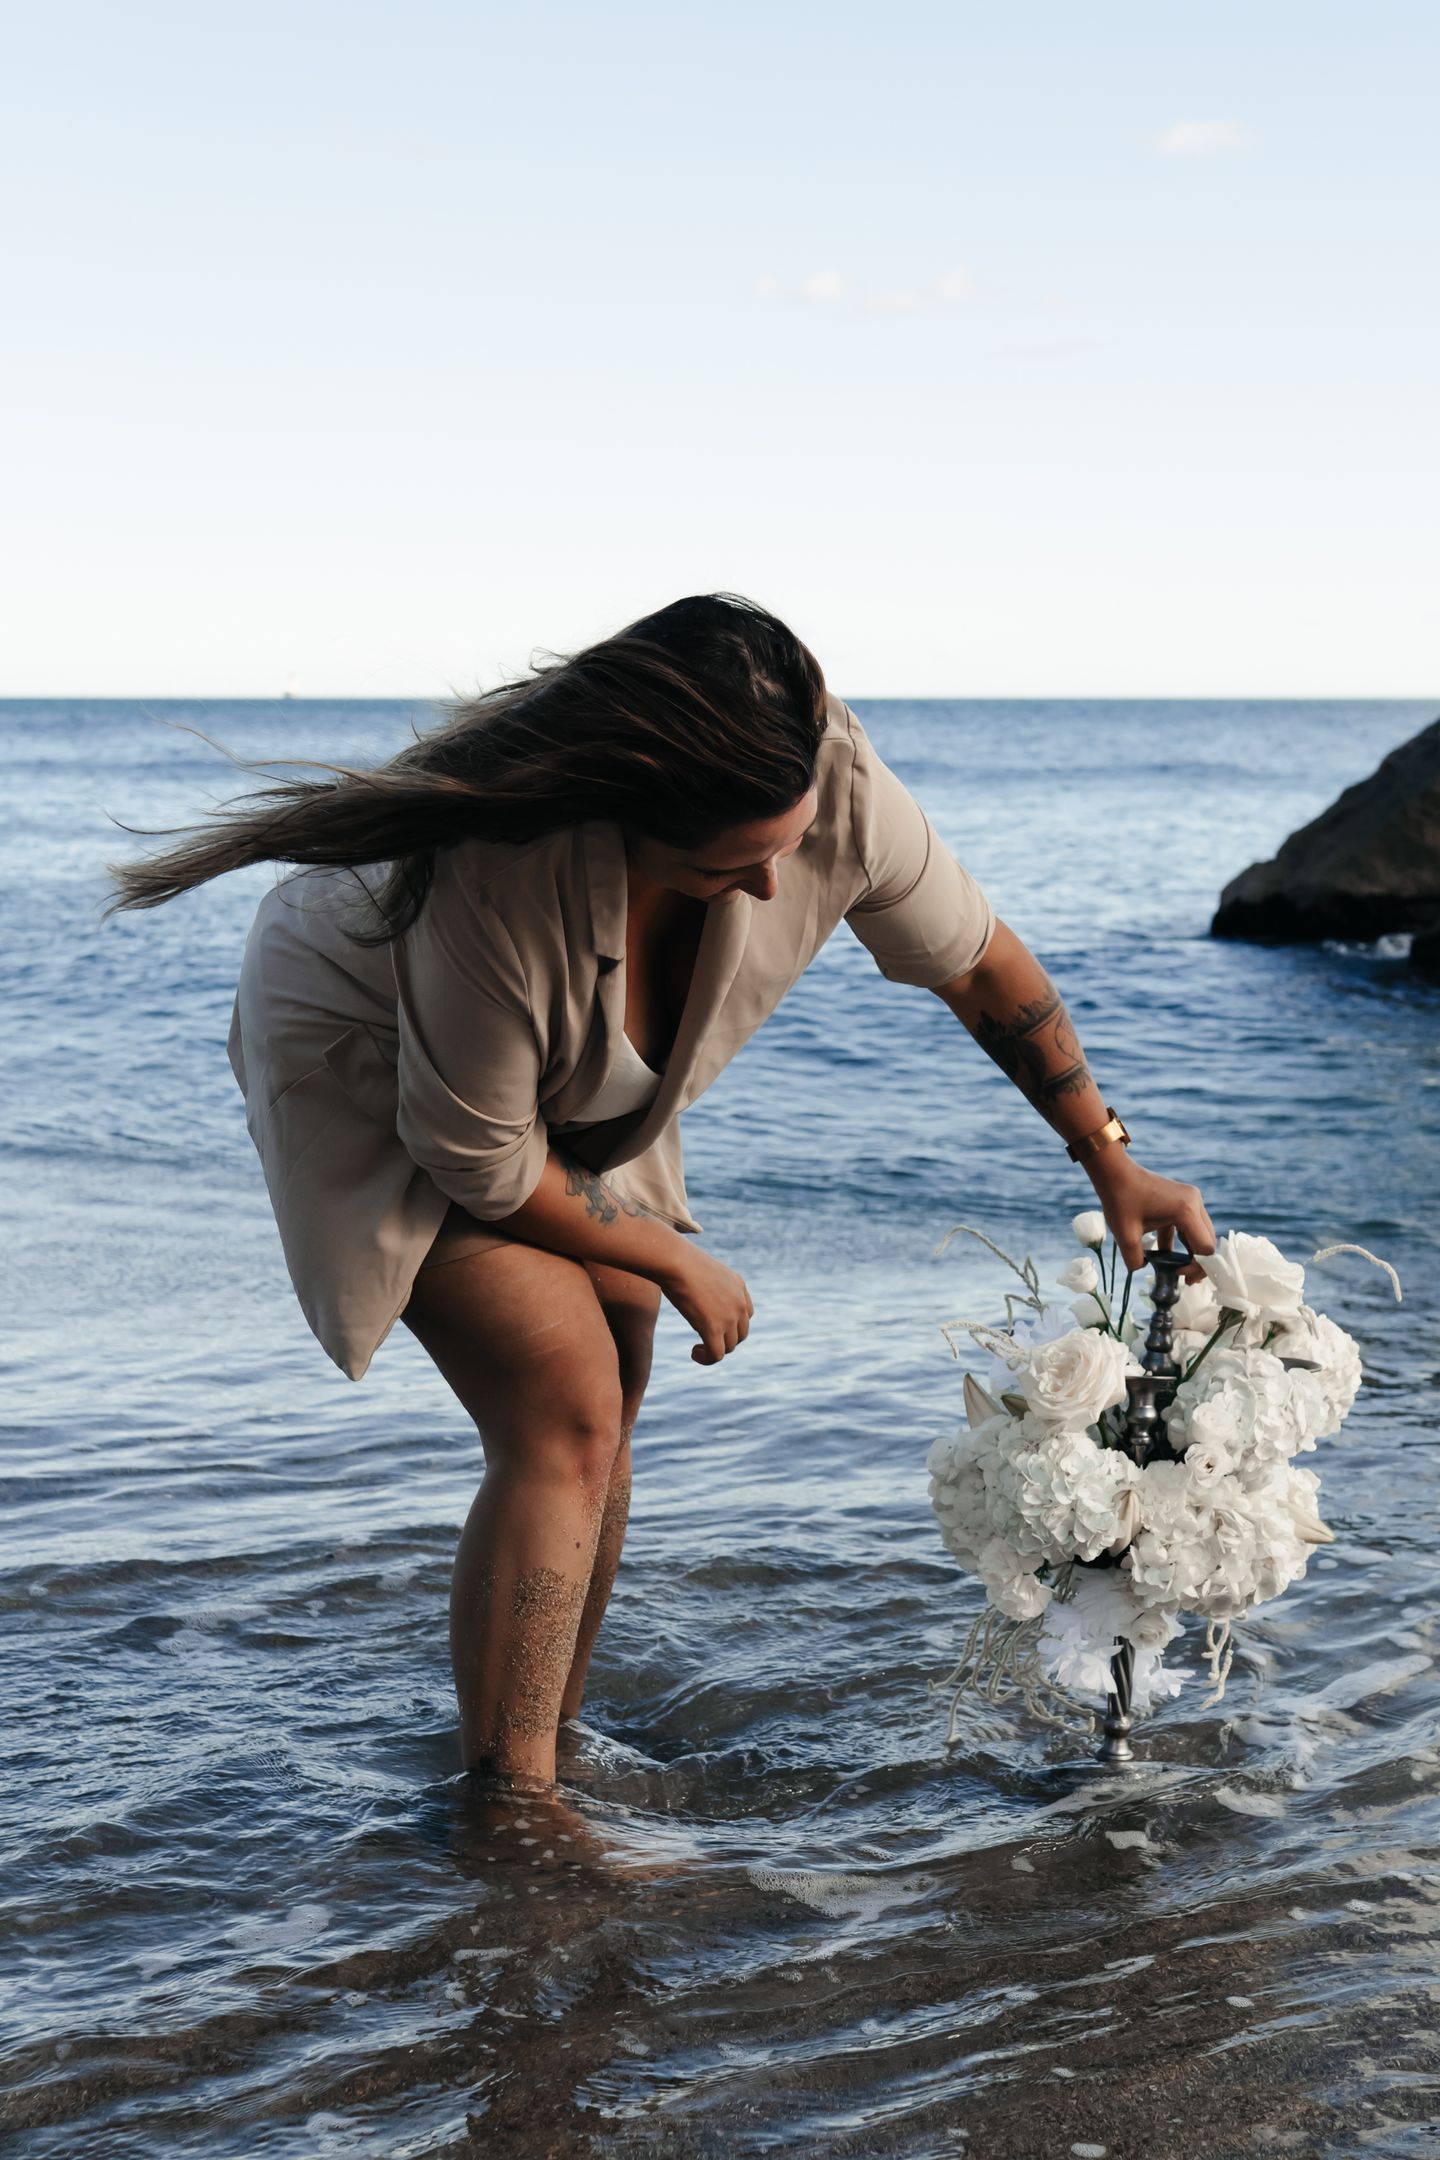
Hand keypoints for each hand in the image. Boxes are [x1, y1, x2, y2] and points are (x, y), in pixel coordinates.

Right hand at [657, 1245, 753, 1364]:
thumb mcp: (700, 1270)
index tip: (713, 1325)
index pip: (746, 1314)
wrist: (675, 1261)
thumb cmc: (678, 1261)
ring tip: (698, 1349)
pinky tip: (694, 1353)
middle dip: (725, 1340)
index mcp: (738, 1285)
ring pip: (729, 1347)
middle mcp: (739, 1302)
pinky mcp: (714, 1329)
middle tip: (705, 1339)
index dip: (732, 1325)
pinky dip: (707, 1359)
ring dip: (714, 1351)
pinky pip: (716, 1355)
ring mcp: (729, 1317)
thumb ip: (705, 1285)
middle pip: (741, 1334)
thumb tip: (693, 1294)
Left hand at [1084, 1149, 1215, 1276]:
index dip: (1196, 1267)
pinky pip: (1190, 1225)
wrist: (1114, 1173)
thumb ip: (1135, 1260)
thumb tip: (1141, 1270)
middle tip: (1183, 1279)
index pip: (1205, 1248)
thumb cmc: (1119, 1200)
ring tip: (1176, 1270)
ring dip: (1191, 1251)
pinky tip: (1164, 1253)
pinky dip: (1181, 1240)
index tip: (1177, 1275)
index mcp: (1185, 1211)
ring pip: (1201, 1233)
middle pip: (1207, 1241)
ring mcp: (1191, 1198)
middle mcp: (1194, 1202)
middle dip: (1198, 1262)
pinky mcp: (1184, 1199)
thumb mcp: (1125, 1236)